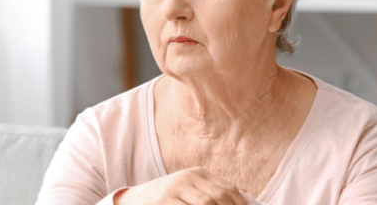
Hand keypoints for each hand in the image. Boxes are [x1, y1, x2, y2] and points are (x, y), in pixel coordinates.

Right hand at [115, 166, 247, 204]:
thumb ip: (210, 195)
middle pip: (219, 198)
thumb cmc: (167, 200)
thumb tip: (243, 203)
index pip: (229, 190)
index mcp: (198, 173)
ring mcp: (174, 189)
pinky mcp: (164, 202)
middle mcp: (187, 178)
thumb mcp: (188, 191)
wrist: (132, 200)